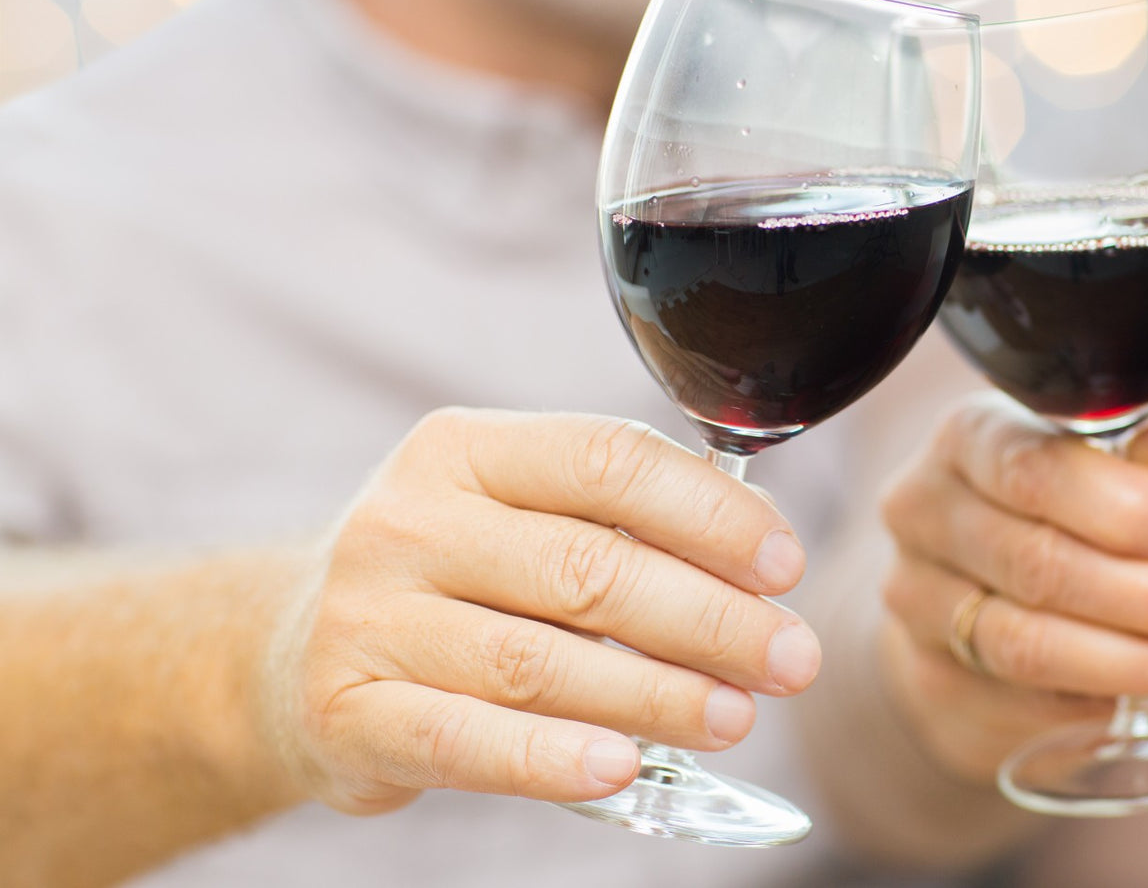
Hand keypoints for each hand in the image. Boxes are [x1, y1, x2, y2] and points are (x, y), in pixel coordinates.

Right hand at [258, 408, 820, 814]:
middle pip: (587, 568)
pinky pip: (463, 739)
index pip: (607, 461)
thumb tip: (762, 549)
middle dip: (709, 619)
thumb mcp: (521, 518)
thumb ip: (625, 522)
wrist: (289, 655)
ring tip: (736, 718)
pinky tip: (624, 767)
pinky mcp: (346, 710)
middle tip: (789, 659)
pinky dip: (550, 758)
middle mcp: (408, 520)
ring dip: (655, 695)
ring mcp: (368, 617)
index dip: (710, 513)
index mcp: (464, 450)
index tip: (785, 565)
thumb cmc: (455, 581)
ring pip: (538, 661)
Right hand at [878, 392, 1147, 781]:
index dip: (1130, 508)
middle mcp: (924, 511)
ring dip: (1146, 660)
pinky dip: (1108, 701)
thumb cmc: (1054, 520)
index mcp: (969, 438)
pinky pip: (1027, 701)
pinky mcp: (931, 675)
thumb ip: (1143, 467)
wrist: (967, 604)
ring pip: (1031, 643)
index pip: (1036, 470)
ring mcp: (916, 598)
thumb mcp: (1104, 480)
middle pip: (1039, 562)